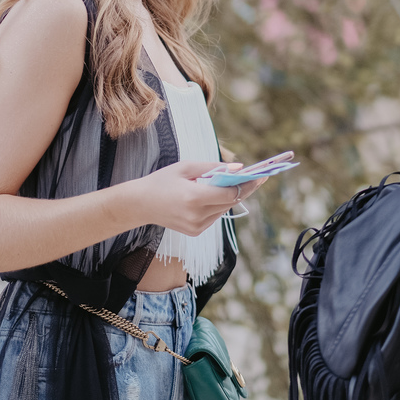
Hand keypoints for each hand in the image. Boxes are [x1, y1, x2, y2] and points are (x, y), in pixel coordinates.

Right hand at [127, 161, 268, 234]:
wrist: (140, 205)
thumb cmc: (162, 181)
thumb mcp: (186, 167)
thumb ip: (213, 167)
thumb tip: (238, 168)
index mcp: (194, 198)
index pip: (230, 193)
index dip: (247, 185)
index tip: (260, 175)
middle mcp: (197, 215)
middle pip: (231, 202)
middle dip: (245, 189)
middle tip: (258, 177)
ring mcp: (196, 227)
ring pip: (224, 210)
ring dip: (232, 196)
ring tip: (242, 183)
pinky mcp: (195, 232)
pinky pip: (215, 216)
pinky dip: (219, 204)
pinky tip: (219, 194)